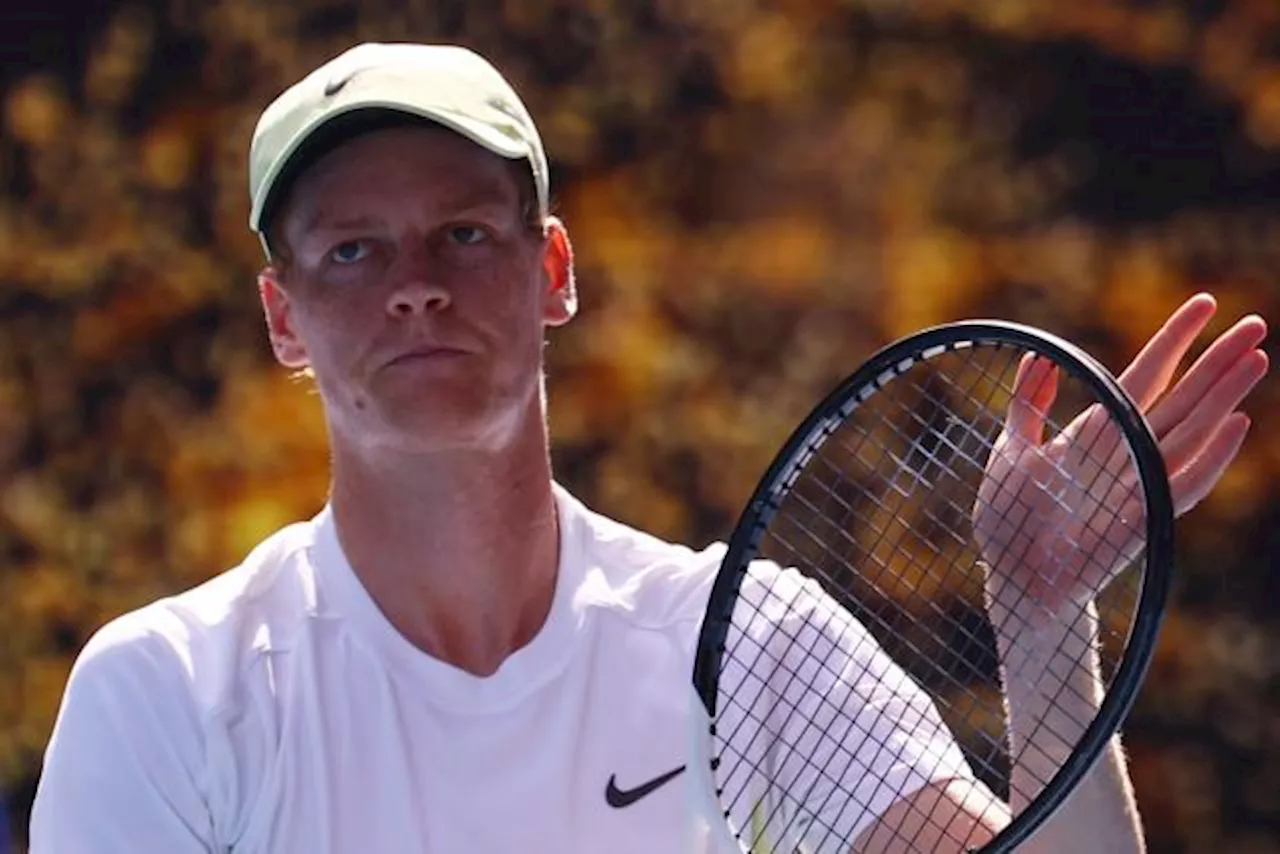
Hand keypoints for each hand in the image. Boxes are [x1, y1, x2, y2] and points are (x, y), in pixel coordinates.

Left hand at [972, 294, 1268, 629]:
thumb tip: (1039, 354)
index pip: (1145, 375)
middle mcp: (1129, 454)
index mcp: (1100, 432)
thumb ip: (1028, 405)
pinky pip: (1185, 486)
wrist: (1013, 579)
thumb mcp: (1012, 451)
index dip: (1174, 340)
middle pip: (1181, 399)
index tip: (1204, 303)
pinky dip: (1211, 459)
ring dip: (1223, 398)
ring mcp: (1141, 486)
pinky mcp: (1145, 522)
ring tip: (1256, 359)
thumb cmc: (1011, 518)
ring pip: (1191, 433)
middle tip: (1255, 323)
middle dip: (1217, 362)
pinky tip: (1238, 425)